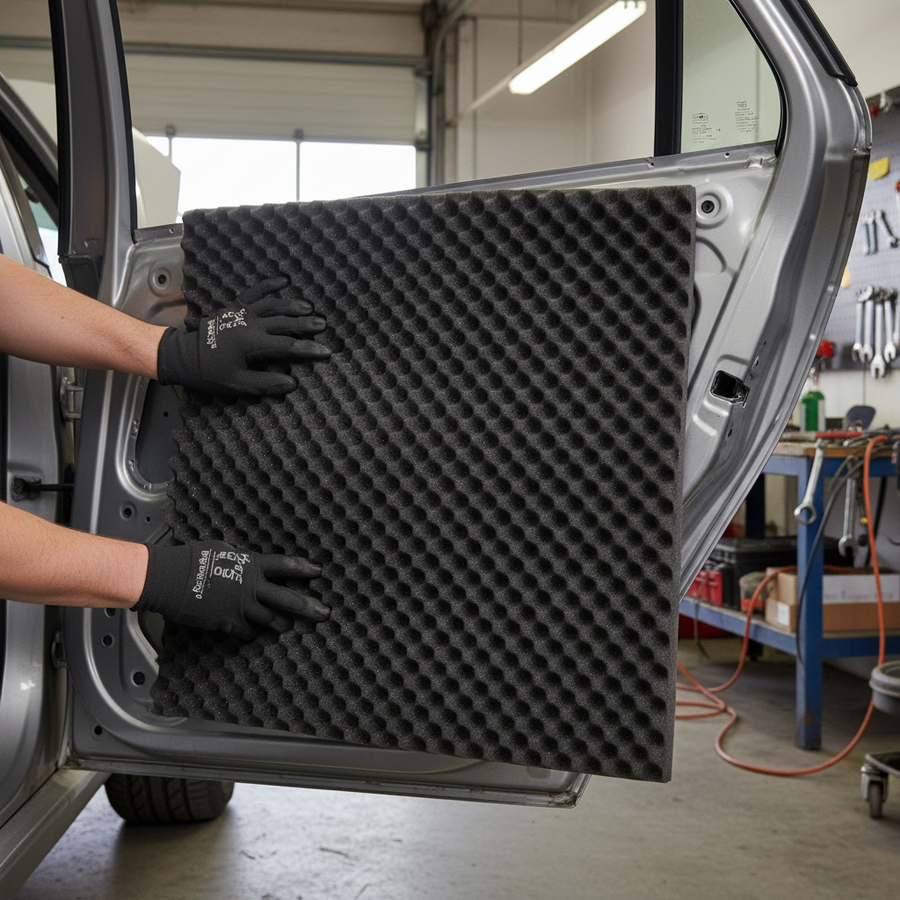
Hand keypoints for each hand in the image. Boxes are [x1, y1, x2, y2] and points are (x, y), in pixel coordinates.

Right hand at [134, 541, 329, 638]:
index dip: (304, 569)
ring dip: (283, 624)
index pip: (286, 566)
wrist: (171, 579)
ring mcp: (242, 607)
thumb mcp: (223, 550)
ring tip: (290, 627)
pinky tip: (255, 634)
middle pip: (288, 599)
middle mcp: (252, 587)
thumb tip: (247, 561)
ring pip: (272, 620)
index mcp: (253, 565)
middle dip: (309, 607)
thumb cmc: (193, 558)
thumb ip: (241, 559)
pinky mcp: (229, 623)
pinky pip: (248, 632)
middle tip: (324, 613)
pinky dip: (252, 633)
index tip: (318, 572)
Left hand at [156, 276, 330, 395]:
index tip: (326, 351)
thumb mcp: (237, 384)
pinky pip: (256, 292)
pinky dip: (270, 285)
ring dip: (293, 305)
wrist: (183, 355)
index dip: (308, 349)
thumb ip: (265, 384)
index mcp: (253, 343)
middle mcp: (251, 324)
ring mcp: (243, 312)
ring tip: (310, 307)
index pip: (288, 345)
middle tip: (323, 324)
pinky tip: (284, 280)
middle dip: (306, 323)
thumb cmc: (210, 372)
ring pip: (274, 304)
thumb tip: (291, 383)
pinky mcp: (236, 306)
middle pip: (285, 321)